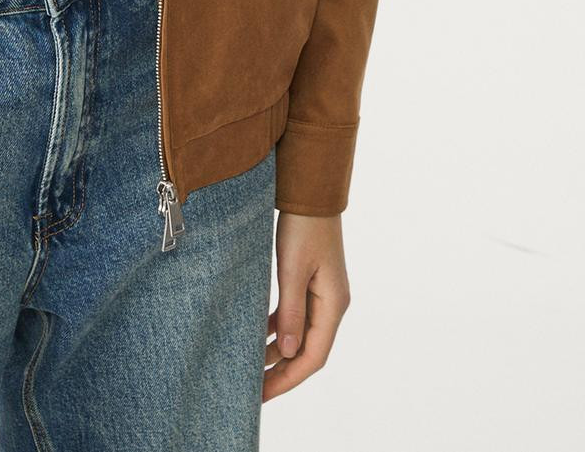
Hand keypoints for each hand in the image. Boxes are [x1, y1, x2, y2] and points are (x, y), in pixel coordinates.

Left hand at [263, 211, 350, 400]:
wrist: (310, 190)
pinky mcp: (311, 282)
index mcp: (333, 305)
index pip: (313, 356)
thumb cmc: (303, 226)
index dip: (288, 378)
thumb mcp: (293, 269)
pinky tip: (259, 334)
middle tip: (253, 388)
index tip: (263, 394)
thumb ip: (291, 312)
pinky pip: (295, 315)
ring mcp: (323, 293)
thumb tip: (287, 353)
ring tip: (251, 367)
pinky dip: (278, 328)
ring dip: (278, 351)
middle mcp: (332, 304)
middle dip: (281, 371)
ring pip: (300, 334)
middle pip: (307, 350)